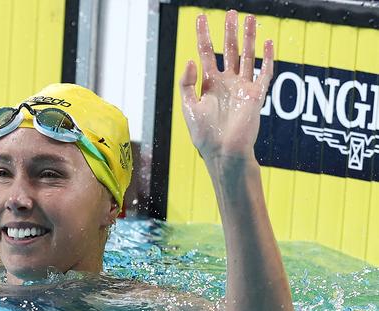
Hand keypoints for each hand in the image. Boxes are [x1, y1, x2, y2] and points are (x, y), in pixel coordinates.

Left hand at [180, 11, 272, 161]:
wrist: (223, 152)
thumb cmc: (204, 135)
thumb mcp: (188, 107)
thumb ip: (187, 83)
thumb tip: (189, 59)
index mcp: (209, 84)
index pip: (206, 53)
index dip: (203, 35)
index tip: (200, 18)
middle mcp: (227, 83)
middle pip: (229, 50)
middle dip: (229, 32)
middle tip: (231, 12)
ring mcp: (242, 88)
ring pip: (247, 57)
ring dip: (249, 38)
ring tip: (249, 19)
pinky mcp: (256, 96)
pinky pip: (264, 73)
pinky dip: (267, 58)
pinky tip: (268, 42)